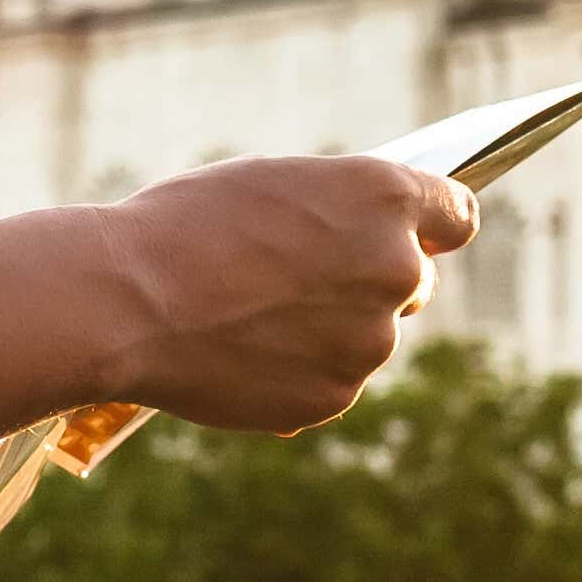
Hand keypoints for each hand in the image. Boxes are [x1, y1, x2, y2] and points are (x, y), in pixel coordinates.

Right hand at [87, 156, 474, 434]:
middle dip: (368, 281)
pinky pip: (329, 381)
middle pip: (412, 281)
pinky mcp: (336, 396)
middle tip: (301, 280)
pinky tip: (241, 355)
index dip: (435, 227)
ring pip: (365, 337)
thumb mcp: (272, 185)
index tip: (424, 236)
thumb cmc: (185, 226)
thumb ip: (337, 212)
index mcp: (384, 198)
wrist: (126, 302)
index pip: (456, 215)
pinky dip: (297, 373)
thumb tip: (364, 245)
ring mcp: (369, 341)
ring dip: (326, 331)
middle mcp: (394, 268)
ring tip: (249, 317)